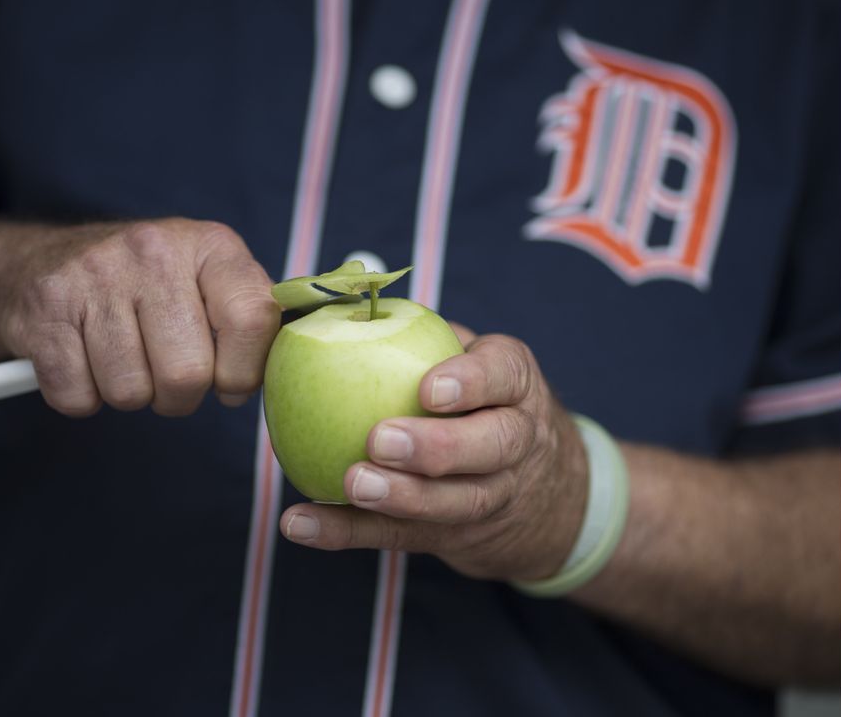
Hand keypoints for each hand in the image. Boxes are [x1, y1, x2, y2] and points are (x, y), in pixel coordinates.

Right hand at [0, 219, 279, 416]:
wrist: (43, 262)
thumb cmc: (146, 287)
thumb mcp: (208, 281)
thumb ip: (249, 321)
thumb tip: (276, 374)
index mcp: (210, 246)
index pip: (252, 319)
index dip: (244, 372)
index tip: (229, 380)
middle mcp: (154, 250)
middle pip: (187, 374)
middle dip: (179, 395)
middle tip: (166, 374)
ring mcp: (94, 275)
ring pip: (130, 392)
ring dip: (130, 395)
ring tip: (124, 360)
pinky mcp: (45, 308)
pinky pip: (78, 397)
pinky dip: (82, 396)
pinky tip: (84, 360)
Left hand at [280, 329, 589, 582]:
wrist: (538, 487)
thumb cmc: (477, 399)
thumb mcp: (472, 360)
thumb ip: (420, 337)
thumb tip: (335, 303)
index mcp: (514, 385)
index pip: (503, 376)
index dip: (471, 382)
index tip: (428, 388)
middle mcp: (515, 440)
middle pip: (492, 446)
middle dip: (437, 448)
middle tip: (380, 440)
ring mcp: (492, 495)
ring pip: (457, 502)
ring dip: (401, 499)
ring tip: (352, 485)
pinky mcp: (452, 534)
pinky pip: (401, 536)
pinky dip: (348, 532)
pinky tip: (302, 524)